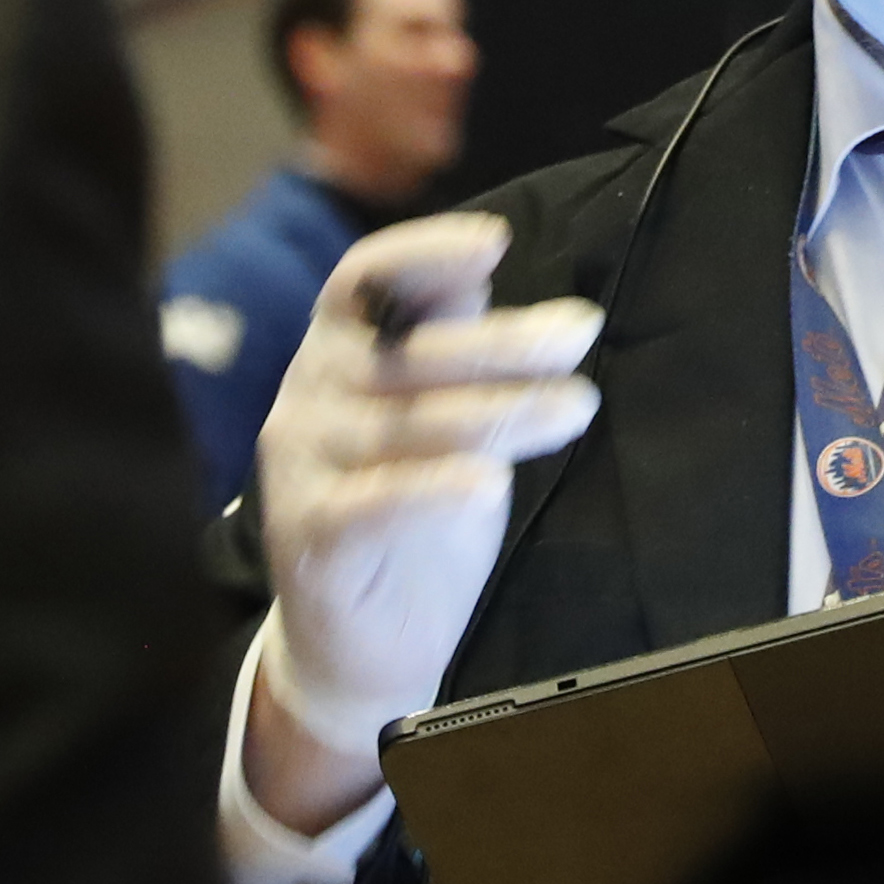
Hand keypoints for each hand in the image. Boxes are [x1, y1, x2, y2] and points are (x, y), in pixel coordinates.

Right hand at [243, 213, 602, 836]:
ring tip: (578, 406)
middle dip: (502, 340)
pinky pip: (374, 502)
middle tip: (581, 331)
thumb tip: (489, 273)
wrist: (362, 640)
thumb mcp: (442, 412)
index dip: (425, 252)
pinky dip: (435, 488)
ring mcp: (301, 463)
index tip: (494, 243)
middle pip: (406, 350)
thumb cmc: (416, 507)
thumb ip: (452, 344)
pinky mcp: (307, 534)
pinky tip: (490, 484)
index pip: (365, 278)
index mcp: (339, 349)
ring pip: (407, 422)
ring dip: (502, 410)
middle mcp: (309, 393)